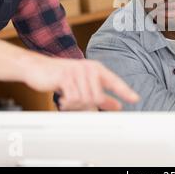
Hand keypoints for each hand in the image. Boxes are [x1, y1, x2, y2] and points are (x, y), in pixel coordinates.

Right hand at [22, 56, 138, 110]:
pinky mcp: (65, 77)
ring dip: (76, 105)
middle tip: (76, 104)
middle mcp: (89, 68)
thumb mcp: (83, 85)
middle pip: (98, 97)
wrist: (38, 68)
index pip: (114, 81)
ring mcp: (77, 71)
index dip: (125, 91)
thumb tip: (117, 106)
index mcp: (96, 69)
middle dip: (87, 106)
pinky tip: (63, 99)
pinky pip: (73, 98)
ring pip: (85, 99)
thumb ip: (101, 95)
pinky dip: (68, 103)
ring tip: (68, 100)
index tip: (135, 99)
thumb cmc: (62, 77)